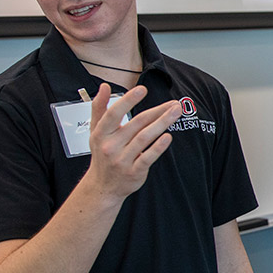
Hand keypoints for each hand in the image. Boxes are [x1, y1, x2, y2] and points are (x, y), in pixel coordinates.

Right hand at [85, 83, 180, 200]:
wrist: (103, 186)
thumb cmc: (102, 154)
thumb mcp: (96, 131)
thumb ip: (99, 108)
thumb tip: (104, 87)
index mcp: (101, 133)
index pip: (114, 114)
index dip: (127, 101)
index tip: (142, 89)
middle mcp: (110, 146)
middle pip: (137, 124)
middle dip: (157, 111)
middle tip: (174, 103)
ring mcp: (122, 160)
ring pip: (144, 138)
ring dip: (162, 123)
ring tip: (176, 113)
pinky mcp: (134, 172)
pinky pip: (147, 157)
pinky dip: (158, 147)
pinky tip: (168, 137)